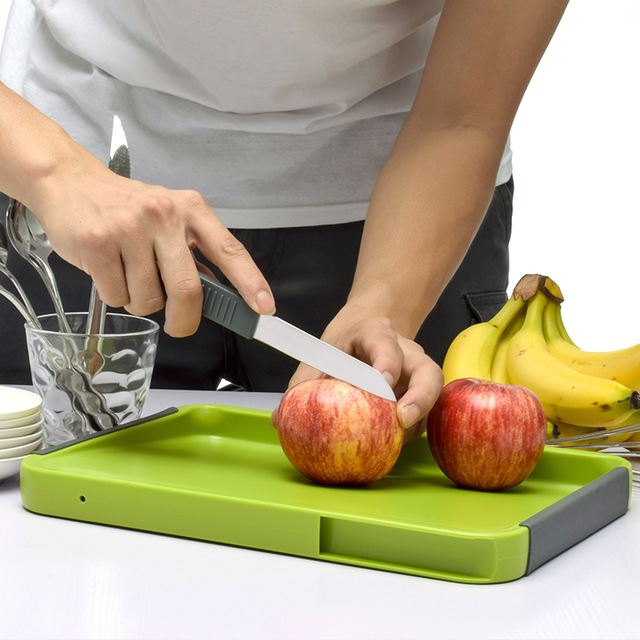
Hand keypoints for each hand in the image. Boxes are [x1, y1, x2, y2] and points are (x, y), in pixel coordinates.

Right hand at [33, 160, 274, 336]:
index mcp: (191, 210)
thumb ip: (195, 255)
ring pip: (148, 300)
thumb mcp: (170, 220)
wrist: (69, 181)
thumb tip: (221, 296)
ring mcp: (129, 228)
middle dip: (184, 320)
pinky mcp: (98, 243)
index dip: (250, 282)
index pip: (230, 250)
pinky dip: (115, 295)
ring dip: (141, 302)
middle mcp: (164, 215)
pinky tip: (109, 271)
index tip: (265, 307)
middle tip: (178, 325)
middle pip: (188, 290)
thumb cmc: (126, 207)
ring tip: (130, 275)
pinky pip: (117, 296)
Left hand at [271, 316, 442, 446]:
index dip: (386, 361)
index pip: (384, 342)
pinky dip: (415, 427)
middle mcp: (405, 350)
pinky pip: (427, 410)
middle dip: (420, 395)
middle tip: (403, 418)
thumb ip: (300, 386)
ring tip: (402, 437)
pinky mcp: (423, 392)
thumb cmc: (339, 352)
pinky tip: (397, 442)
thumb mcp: (318, 360)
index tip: (382, 382)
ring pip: (434, 391)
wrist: (362, 341)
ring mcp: (419, 371)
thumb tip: (279, 418)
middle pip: (427, 369)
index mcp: (374, 333)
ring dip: (420, 416)